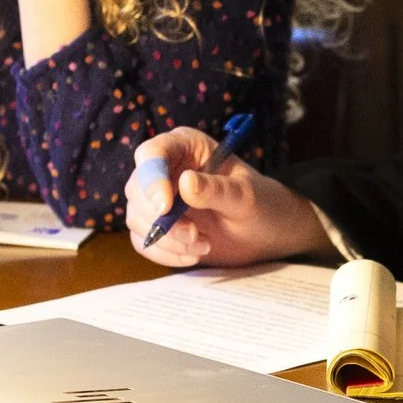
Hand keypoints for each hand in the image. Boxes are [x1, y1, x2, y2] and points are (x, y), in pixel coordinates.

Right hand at [126, 126, 332, 267]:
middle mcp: (167, 168)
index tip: (165, 208)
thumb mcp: (245, 197)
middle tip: (194, 234)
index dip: (151, 179)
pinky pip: (143, 241)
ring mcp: (159, 198)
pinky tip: (193, 255)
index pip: (152, 153)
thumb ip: (217, 190)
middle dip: (161, 219)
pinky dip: (165, 253)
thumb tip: (185, 183)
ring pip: (137, 218)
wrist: (267, 232)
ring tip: (203, 245)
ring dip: (167, 239)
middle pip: (136, 189)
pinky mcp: (158, 226)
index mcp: (186, 146)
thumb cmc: (261, 204)